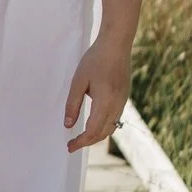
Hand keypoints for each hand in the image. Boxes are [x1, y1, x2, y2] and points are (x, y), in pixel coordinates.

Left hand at [63, 35, 131, 152]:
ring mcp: (122, 103)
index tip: (69, 146)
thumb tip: (68, 124)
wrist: (116, 45)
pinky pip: (115, 119)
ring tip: (82, 137)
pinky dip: (104, 127)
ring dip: (96, 136)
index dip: (80, 142)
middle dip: (87, 142)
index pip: (92, 131)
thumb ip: (73, 104)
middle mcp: (117, 106)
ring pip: (111, 128)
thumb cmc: (95, 59)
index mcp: (105, 103)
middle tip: (72, 145)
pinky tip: (94, 124)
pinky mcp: (124, 98)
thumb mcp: (79, 81)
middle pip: (102, 134)